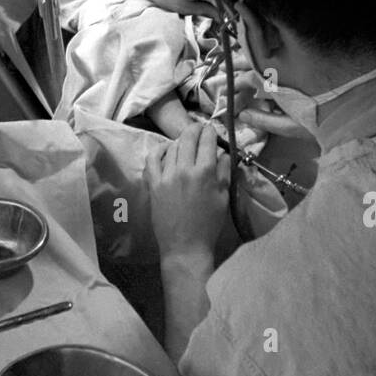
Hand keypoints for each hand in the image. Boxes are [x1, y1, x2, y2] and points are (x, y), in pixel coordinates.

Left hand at [146, 122, 230, 262]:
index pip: (207, 140)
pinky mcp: (153, 184)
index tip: (212, 131)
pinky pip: (152, 159)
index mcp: (205, 172)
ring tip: (186, 143)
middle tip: (199, 129)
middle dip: (195, 129)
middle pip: (188, 138)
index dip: (211, 132)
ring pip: (172, 146)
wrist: (185, 246)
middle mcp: (184, 169)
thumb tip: (223, 153)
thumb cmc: (209, 224)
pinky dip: (159, 150)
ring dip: (180, 141)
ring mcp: (166, 176)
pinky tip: (165, 149)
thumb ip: (223, 171)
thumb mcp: (223, 197)